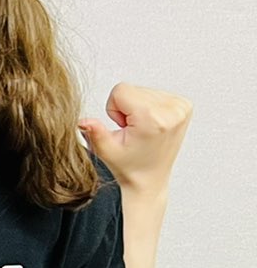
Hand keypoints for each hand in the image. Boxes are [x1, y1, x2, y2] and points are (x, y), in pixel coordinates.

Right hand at [79, 82, 189, 196]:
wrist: (150, 178)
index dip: (114, 109)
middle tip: (132, 130)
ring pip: (143, 90)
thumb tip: (82, 121)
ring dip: (137, 108)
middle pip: (133, 89)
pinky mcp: (184, 106)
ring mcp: (181, 108)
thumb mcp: (106, 150)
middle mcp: (172, 111)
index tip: (123, 127)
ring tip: (141, 129)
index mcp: (153, 119)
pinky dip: (149, 107)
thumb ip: (94, 132)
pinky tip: (150, 125)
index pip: (121, 90)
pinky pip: (156, 94)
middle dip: (126, 108)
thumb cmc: (130, 166)